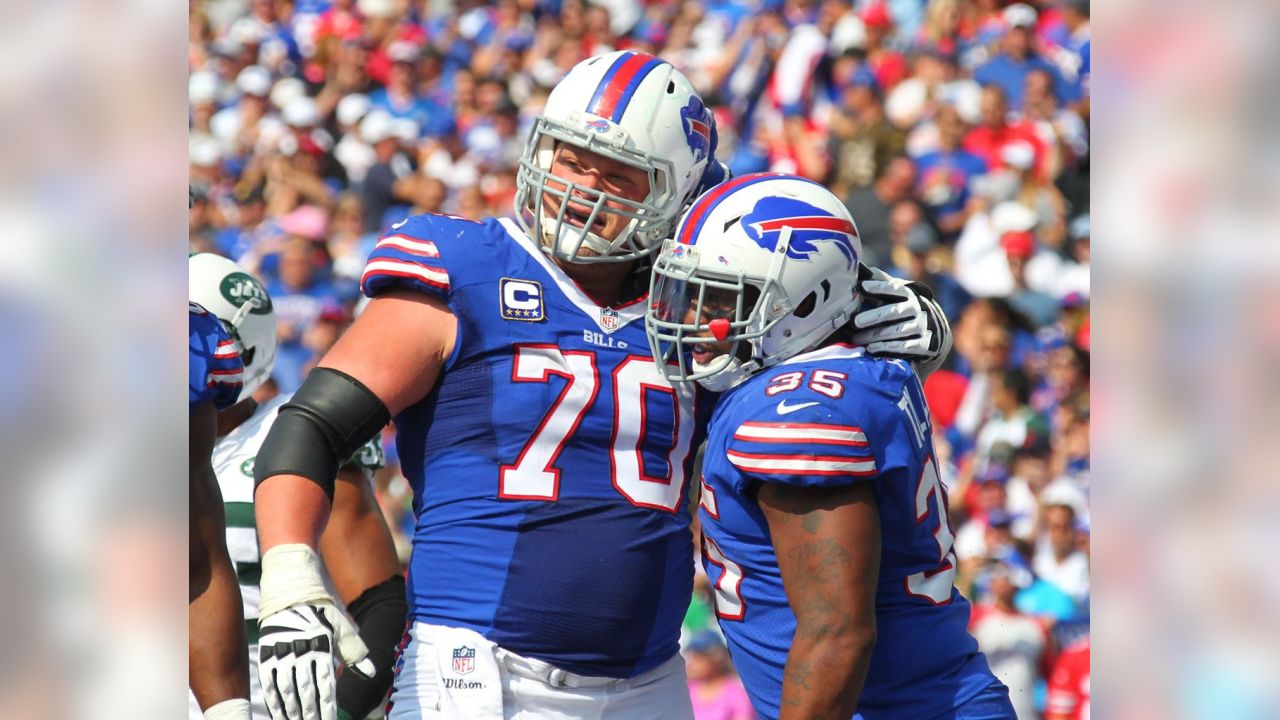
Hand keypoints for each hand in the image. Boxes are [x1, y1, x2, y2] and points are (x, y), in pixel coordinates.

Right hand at [257, 545, 373, 719]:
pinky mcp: (266, 652)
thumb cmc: (321, 611)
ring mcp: (281, 652)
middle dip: (311, 714)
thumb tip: (371, 672)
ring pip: (286, 690)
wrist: (291, 589)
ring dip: (291, 711)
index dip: (328, 707)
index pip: (326, 684)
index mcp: (321, 646)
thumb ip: (355, 652)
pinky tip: (279, 712)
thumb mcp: (342, 627)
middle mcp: (300, 651)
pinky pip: (268, 682)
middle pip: (306, 691)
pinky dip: (273, 700)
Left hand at [851, 265, 952, 378]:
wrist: (936, 332)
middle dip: (874, 316)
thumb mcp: (901, 295)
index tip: (862, 286)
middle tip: (856, 322)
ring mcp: (924, 326)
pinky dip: (887, 347)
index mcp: (910, 294)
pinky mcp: (926, 343)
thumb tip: (864, 269)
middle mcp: (919, 308)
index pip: (894, 289)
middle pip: (894, 312)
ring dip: (875, 335)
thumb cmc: (909, 309)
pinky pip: (904, 346)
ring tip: (856, 338)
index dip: (879, 287)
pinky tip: (871, 348)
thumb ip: (884, 283)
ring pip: (897, 331)